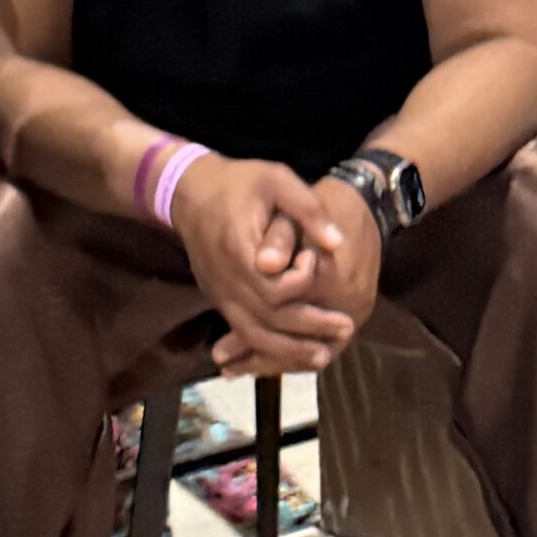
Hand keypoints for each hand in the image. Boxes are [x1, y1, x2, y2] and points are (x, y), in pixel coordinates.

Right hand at [169, 157, 354, 375]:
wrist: (191, 192)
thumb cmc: (240, 183)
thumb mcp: (277, 180)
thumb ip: (307, 209)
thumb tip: (338, 242)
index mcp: (239, 249)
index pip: (273, 286)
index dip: (302, 281)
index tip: (317, 260)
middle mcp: (225, 280)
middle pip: (267, 318)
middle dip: (308, 327)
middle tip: (346, 327)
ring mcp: (219, 293)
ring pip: (253, 334)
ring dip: (289, 350)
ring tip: (323, 356)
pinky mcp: (219, 299)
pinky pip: (243, 331)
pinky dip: (268, 348)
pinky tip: (293, 353)